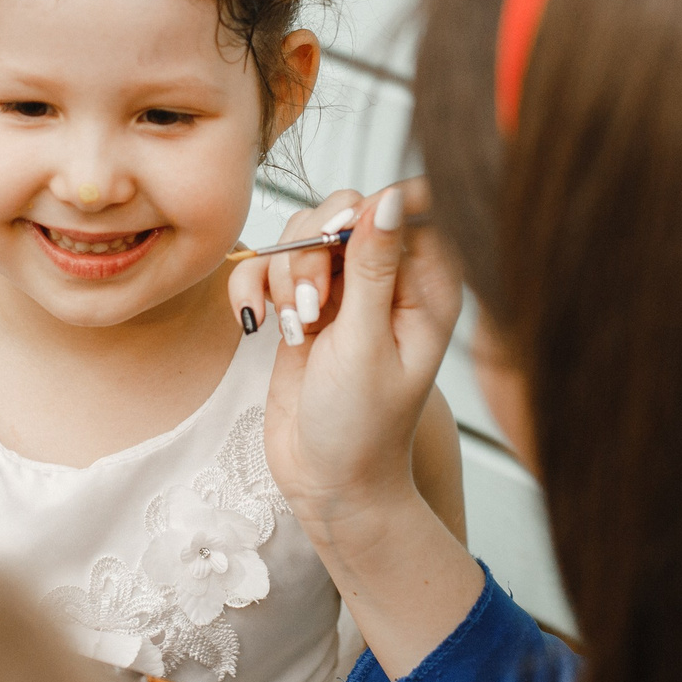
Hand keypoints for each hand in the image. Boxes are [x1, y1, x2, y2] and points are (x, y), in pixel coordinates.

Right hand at [231, 182, 461, 542]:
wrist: (327, 482)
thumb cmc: (363, 428)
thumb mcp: (366, 344)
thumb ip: (371, 267)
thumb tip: (388, 199)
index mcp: (426, 286)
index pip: (405, 207)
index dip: (365, 212)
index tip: (337, 240)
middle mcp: (388, 281)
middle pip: (343, 212)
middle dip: (312, 247)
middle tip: (307, 304)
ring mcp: (344, 291)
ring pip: (301, 234)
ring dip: (282, 272)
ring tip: (292, 326)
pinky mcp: (303, 306)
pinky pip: (270, 266)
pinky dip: (255, 286)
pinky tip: (258, 323)